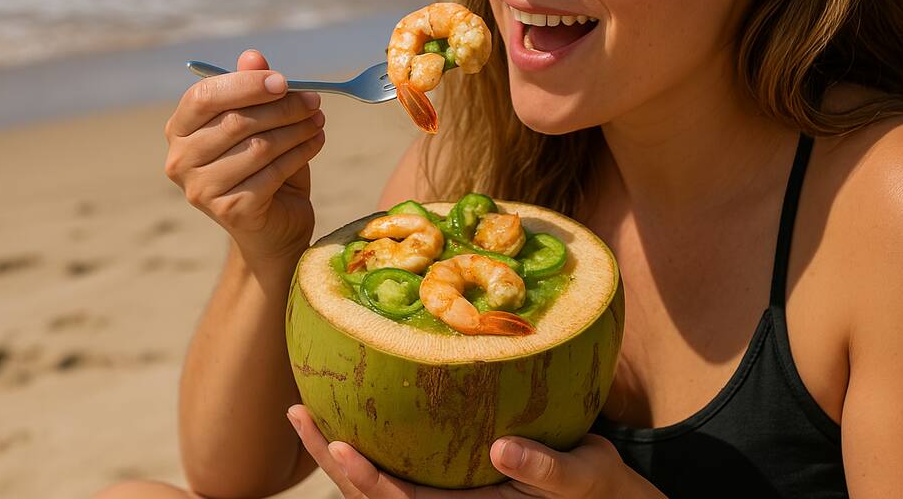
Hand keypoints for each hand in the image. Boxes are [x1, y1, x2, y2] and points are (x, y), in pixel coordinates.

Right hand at [164, 49, 325, 266]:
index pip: (204, 97)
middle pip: (236, 122)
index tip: (283, 81)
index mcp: (180, 130)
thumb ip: (252, 90)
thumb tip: (252, 56)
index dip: (245, 85)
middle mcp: (180, 161)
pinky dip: (301, 153)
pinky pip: (272, 172)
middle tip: (314, 101)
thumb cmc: (262, 167)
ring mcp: (201, 190)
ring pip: (258, 147)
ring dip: (296, 130)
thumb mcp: (259, 123)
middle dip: (282, 108)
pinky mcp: (230, 211)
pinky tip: (316, 142)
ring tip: (318, 121)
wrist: (272, 227)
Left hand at [287, 404, 666, 498]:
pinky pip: (396, 472)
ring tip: (305, 412)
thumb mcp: (581, 477)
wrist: (604, 498)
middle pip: (373, 498)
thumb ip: (545, 469)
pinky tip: (348, 416)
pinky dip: (365, 450)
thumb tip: (501, 447)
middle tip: (298, 413)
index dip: (367, 479)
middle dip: (332, 460)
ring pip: (376, 488)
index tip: (340, 446)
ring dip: (338, 455)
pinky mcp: (448, 483)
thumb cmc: (595, 487)